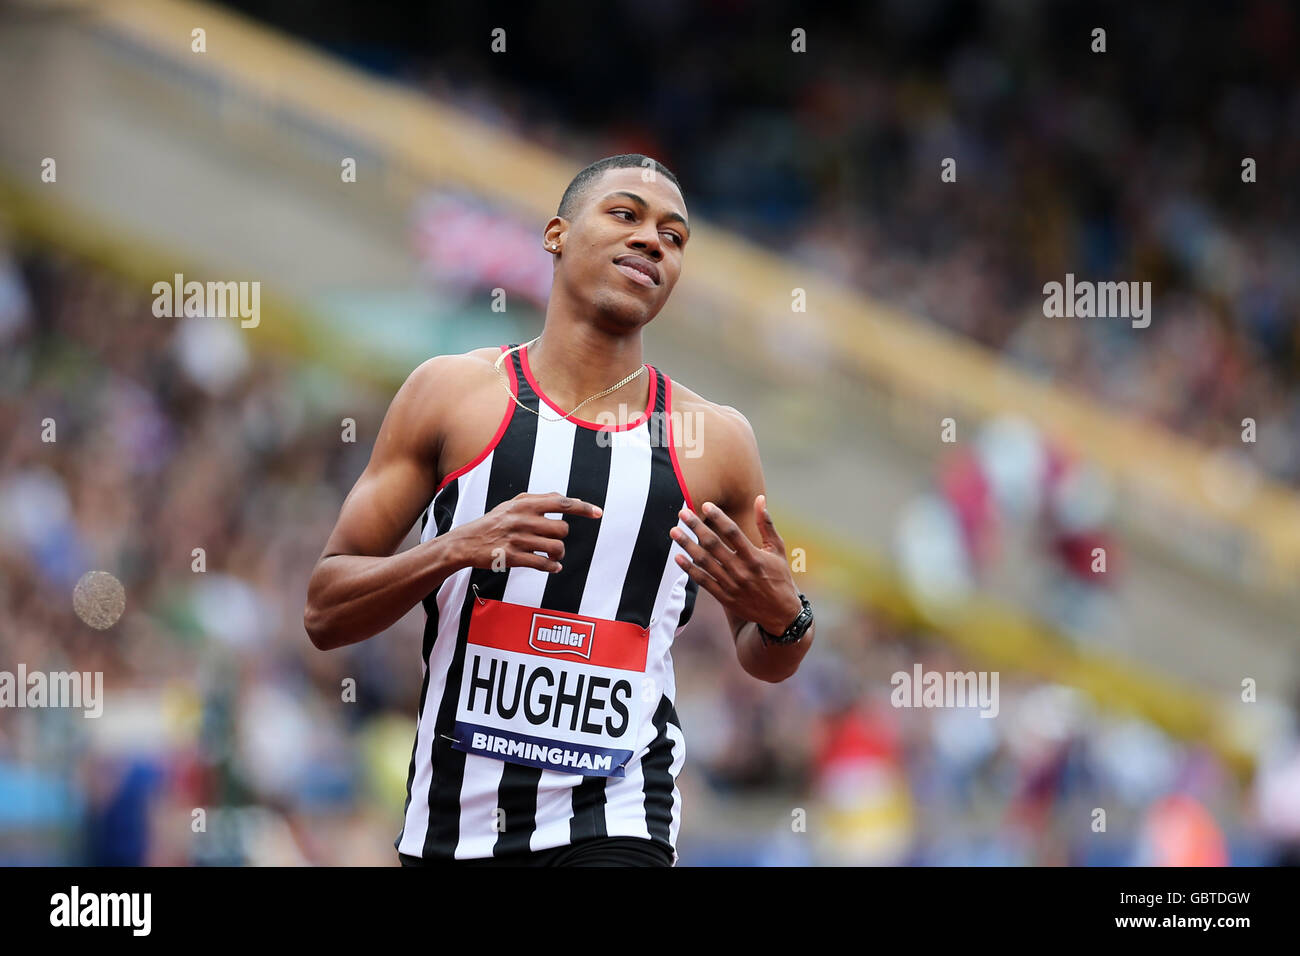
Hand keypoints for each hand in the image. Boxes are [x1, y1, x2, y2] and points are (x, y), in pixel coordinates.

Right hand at [451, 492, 601, 572]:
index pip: (561, 502)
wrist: (467, 542)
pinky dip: (552, 567)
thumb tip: (567, 499)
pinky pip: (543, 564)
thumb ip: (539, 500)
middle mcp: (522, 519)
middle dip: (561, 537)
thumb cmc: (494, 522)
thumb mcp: (513, 504)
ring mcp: (518, 538)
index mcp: (525, 504)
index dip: (583, 508)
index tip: (598, 513)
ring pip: (556, 547)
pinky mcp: (513, 557)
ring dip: (558, 554)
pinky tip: (553, 567)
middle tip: (552, 541)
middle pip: (562, 529)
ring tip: (552, 555)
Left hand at [669, 495, 802, 636]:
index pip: (733, 532)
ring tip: (674, 532)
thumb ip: (766, 524)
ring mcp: (731, 584)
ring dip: (687, 546)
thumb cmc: (780, 577)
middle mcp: (741, 570)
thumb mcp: (777, 549)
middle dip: (696, 527)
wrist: (781, 614)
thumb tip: (760, 499)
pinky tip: (678, 557)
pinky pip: (703, 581)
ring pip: (704, 562)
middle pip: (713, 545)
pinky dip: (689, 570)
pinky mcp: (724, 597)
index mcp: (754, 557)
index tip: (705, 505)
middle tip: (682, 513)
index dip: (718, 517)